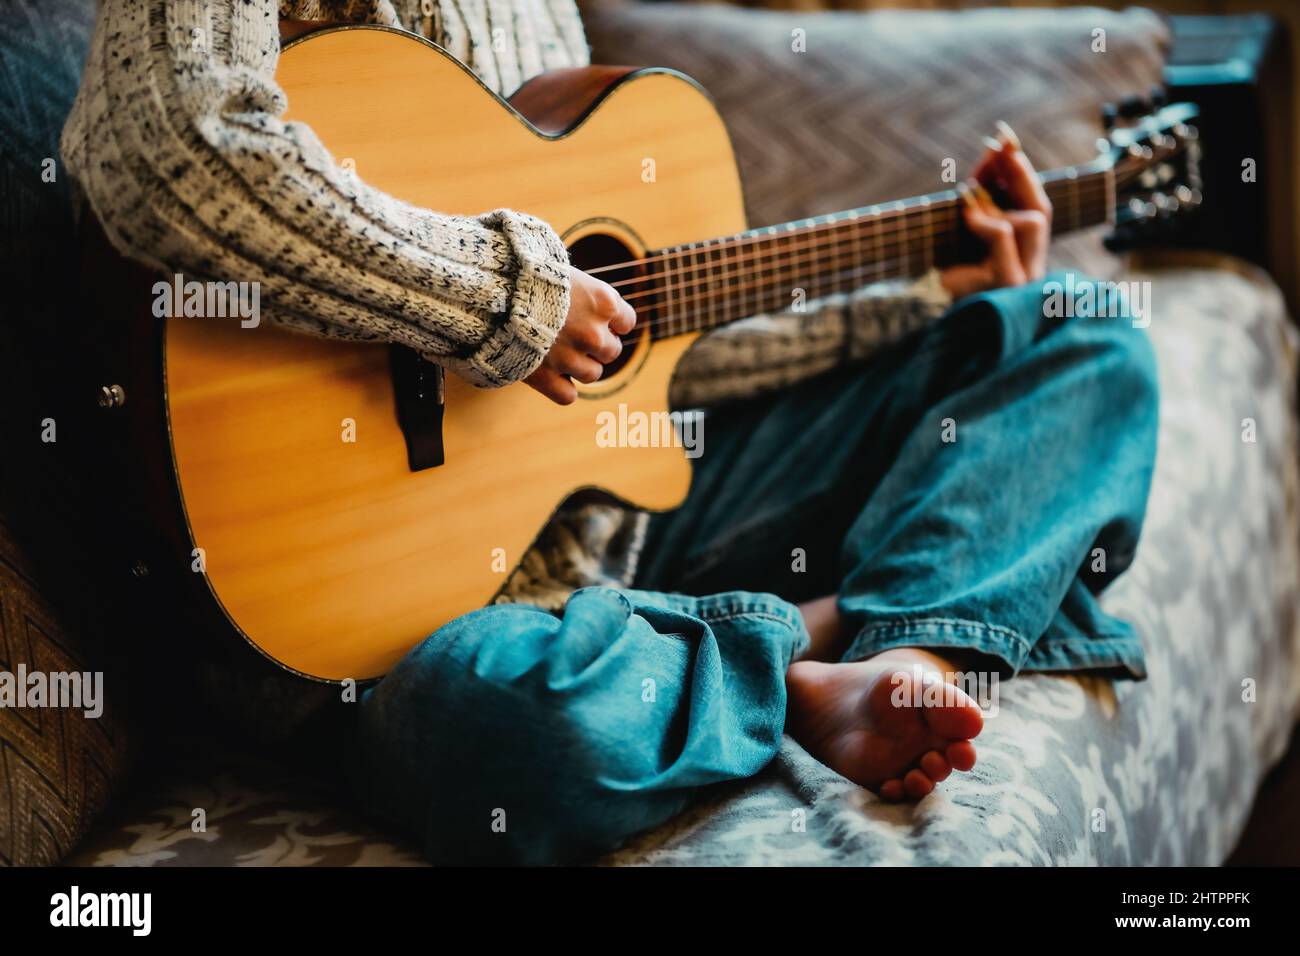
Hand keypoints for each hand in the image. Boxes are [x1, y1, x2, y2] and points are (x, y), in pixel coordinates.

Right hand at [526, 265, 636, 404]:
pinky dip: (561, 388)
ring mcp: (571, 358)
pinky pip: (568, 396)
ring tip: (556, 351)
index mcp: (603, 302)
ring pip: (592, 374)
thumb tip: (600, 306)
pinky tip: (549, 374)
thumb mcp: (562, 271)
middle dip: (596, 346)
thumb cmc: (524, 274)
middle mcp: (593, 333)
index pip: (627, 322)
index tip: (596, 320)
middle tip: (573, 335)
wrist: (488, 291)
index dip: (612, 322)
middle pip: (611, 351)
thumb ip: (586, 292)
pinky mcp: (547, 378)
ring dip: (579, 366)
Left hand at [939, 123, 1051, 299]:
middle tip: (999, 144)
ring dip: (997, 202)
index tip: (1006, 138)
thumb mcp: (964, 221)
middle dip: (1021, 173)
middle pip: (1043, 210)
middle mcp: (1030, 268)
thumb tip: (996, 148)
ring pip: (1031, 221)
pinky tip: (965, 214)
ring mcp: (1022, 278)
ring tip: (967, 197)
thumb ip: (981, 190)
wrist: (913, 305)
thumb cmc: (937, 268)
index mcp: (1022, 256)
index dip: (1023, 172)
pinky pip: (1004, 235)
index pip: (1036, 207)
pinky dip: (984, 218)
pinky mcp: (1005, 282)